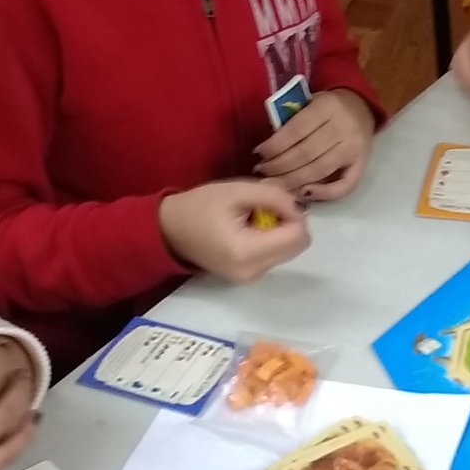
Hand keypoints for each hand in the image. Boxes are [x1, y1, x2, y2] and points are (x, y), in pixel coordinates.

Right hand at [159, 180, 310, 282]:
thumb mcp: (238, 190)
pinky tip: (246, 228)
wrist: (169, 230)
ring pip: (287, 250)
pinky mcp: (247, 277)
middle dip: (286, 222)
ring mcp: (250, 278)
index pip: (298, 237)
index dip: (294, 214)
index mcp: (248, 252)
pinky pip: (273, 255)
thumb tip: (299, 209)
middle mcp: (253, 272)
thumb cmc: (200, 206)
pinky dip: (268, 239)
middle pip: (296, 246)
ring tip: (249, 216)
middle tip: (260, 207)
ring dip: (277, 230)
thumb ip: (275, 196)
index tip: (274, 201)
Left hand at [254, 87, 374, 200]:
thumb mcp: (308, 102)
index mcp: (327, 106)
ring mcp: (354, 148)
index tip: (259, 153)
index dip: (274, 145)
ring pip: (319, 171)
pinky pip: (344, 186)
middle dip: (279, 166)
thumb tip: (268, 148)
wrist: (361, 107)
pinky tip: (303, 193)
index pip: (296, 130)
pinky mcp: (362, 164)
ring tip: (274, 183)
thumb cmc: (326, 107)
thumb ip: (291, 120)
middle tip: (262, 172)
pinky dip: (323, 194)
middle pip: (306, 153)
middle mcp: (344, 127)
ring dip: (293, 181)